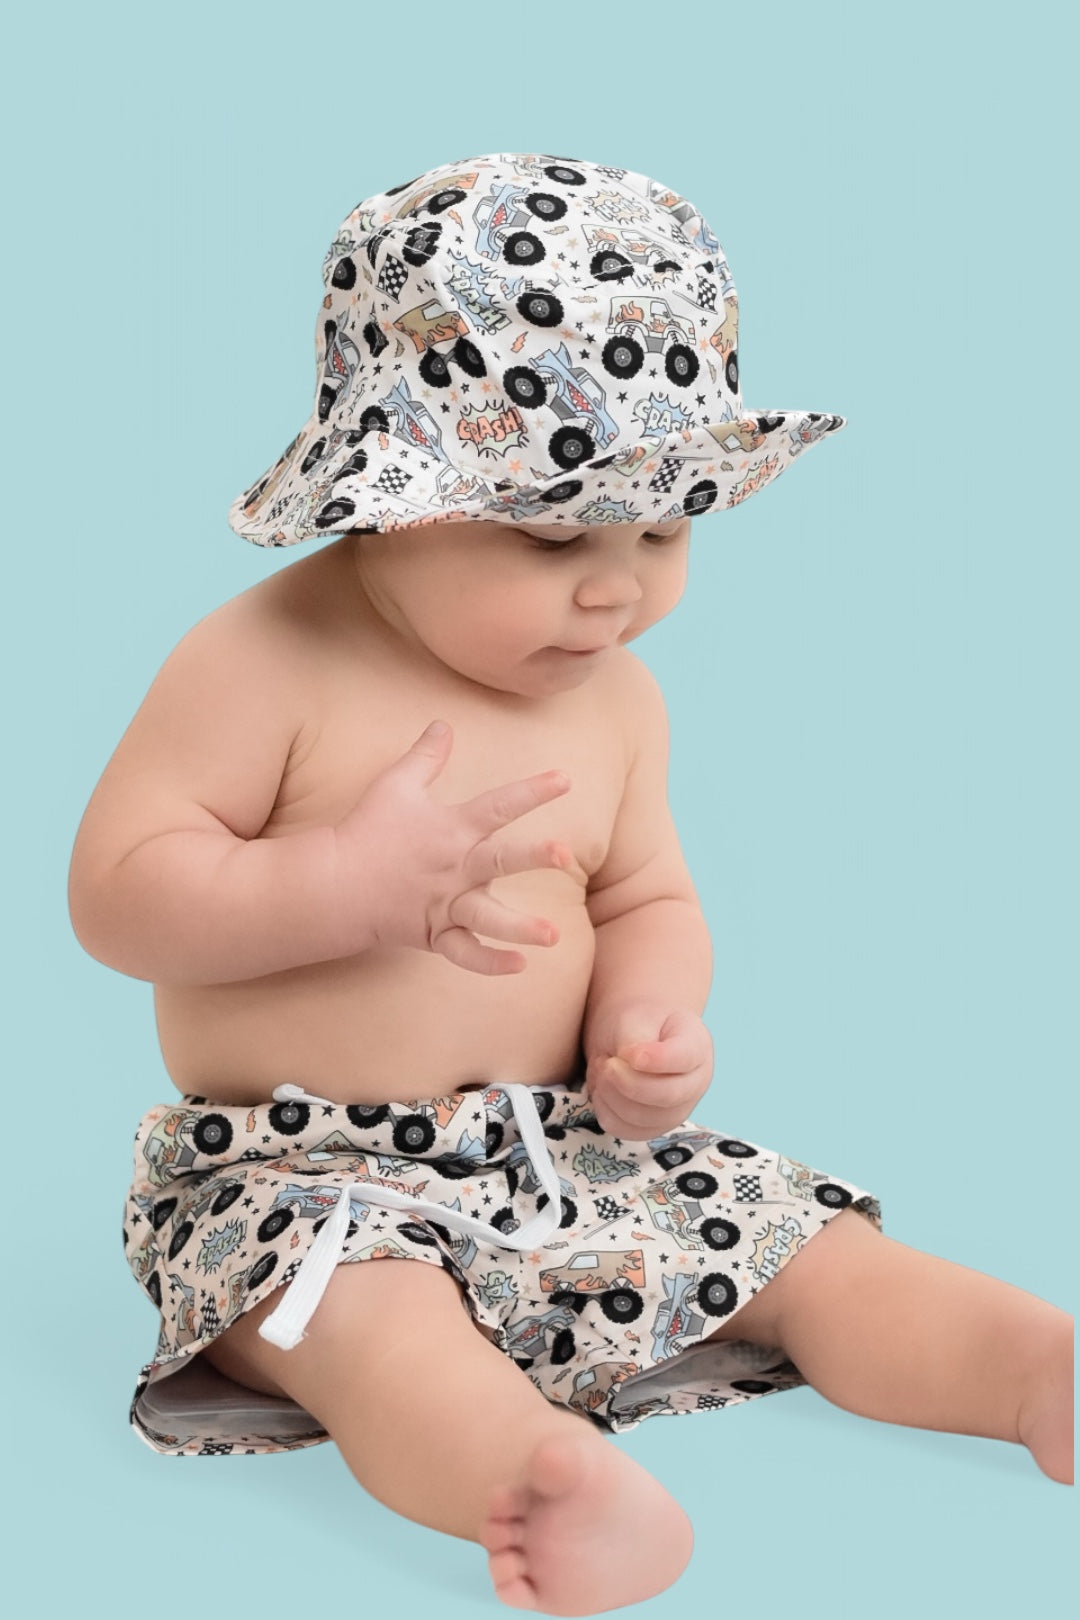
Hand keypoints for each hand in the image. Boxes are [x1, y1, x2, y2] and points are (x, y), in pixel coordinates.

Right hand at [332, 720, 572, 975]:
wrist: (335, 883)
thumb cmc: (367, 830)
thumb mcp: (395, 784)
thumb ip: (426, 756)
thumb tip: (443, 724)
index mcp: (453, 828)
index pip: (499, 805)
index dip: (533, 790)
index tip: (566, 779)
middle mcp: (456, 867)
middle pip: (499, 860)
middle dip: (533, 857)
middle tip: (565, 856)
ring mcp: (446, 903)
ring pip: (487, 916)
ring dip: (520, 927)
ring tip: (553, 936)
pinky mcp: (435, 932)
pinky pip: (465, 952)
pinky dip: (489, 963)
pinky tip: (519, 966)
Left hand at [585, 1000, 712, 1139]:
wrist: (630, 1037)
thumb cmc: (637, 1023)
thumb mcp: (635, 1018)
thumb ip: (634, 1039)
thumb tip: (630, 1063)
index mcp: (697, 1047)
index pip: (683, 1059)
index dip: (656, 1060)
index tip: (629, 1054)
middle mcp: (695, 1084)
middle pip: (666, 1096)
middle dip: (627, 1082)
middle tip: (606, 1063)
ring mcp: (676, 1111)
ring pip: (642, 1118)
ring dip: (610, 1093)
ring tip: (601, 1067)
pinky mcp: (652, 1128)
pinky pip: (625, 1129)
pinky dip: (605, 1109)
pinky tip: (602, 1087)